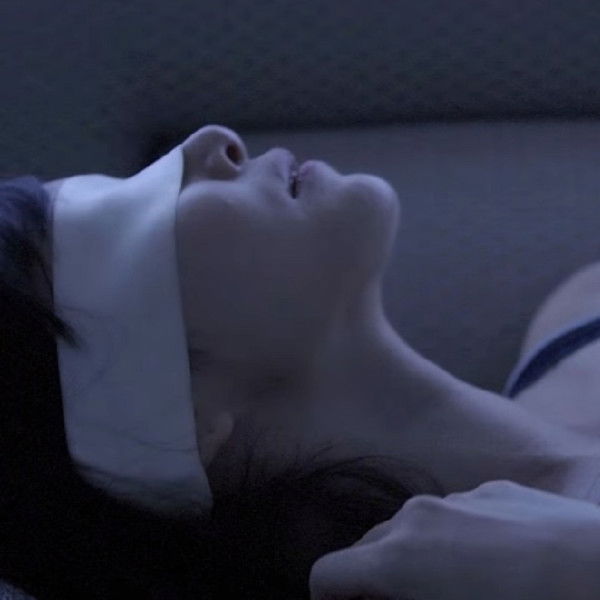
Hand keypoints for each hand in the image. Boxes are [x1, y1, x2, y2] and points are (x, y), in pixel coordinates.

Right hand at [309, 480, 599, 599]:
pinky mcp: (493, 490)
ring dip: (412, 556)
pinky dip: (452, 539)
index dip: (328, 599)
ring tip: (452, 586)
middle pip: (366, 547)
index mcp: (397, 560)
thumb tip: (372, 597)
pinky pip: (453, 515)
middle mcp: (416, 517)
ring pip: (410, 528)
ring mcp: (456, 498)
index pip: (327, 574)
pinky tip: (495, 565)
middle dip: (370, 578)